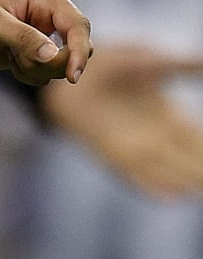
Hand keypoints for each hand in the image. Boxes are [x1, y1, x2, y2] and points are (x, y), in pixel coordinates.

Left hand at [0, 0, 91, 84]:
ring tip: (9, 55)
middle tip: (19, 61)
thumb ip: (22, 37)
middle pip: (76, 48)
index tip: (72, 75)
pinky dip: (30, 74)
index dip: (81, 51)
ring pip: (62, 64)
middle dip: (51, 63)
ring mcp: (44, 34)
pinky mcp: (36, 51)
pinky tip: (9, 61)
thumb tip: (53, 55)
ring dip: (36, 69)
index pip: (78, 26)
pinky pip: (48, 73)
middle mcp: (49, 14)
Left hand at [41, 44, 202, 197]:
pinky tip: (173, 197)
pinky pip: (135, 176)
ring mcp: (137, 147)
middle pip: (193, 162)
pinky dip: (153, 187)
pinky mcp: (111, 152)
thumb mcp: (149, 61)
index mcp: (173, 118)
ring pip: (171, 172)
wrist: (68, 72)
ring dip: (189, 182)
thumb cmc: (111, 64)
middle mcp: (159, 138)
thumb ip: (180, 64)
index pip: (202, 142)